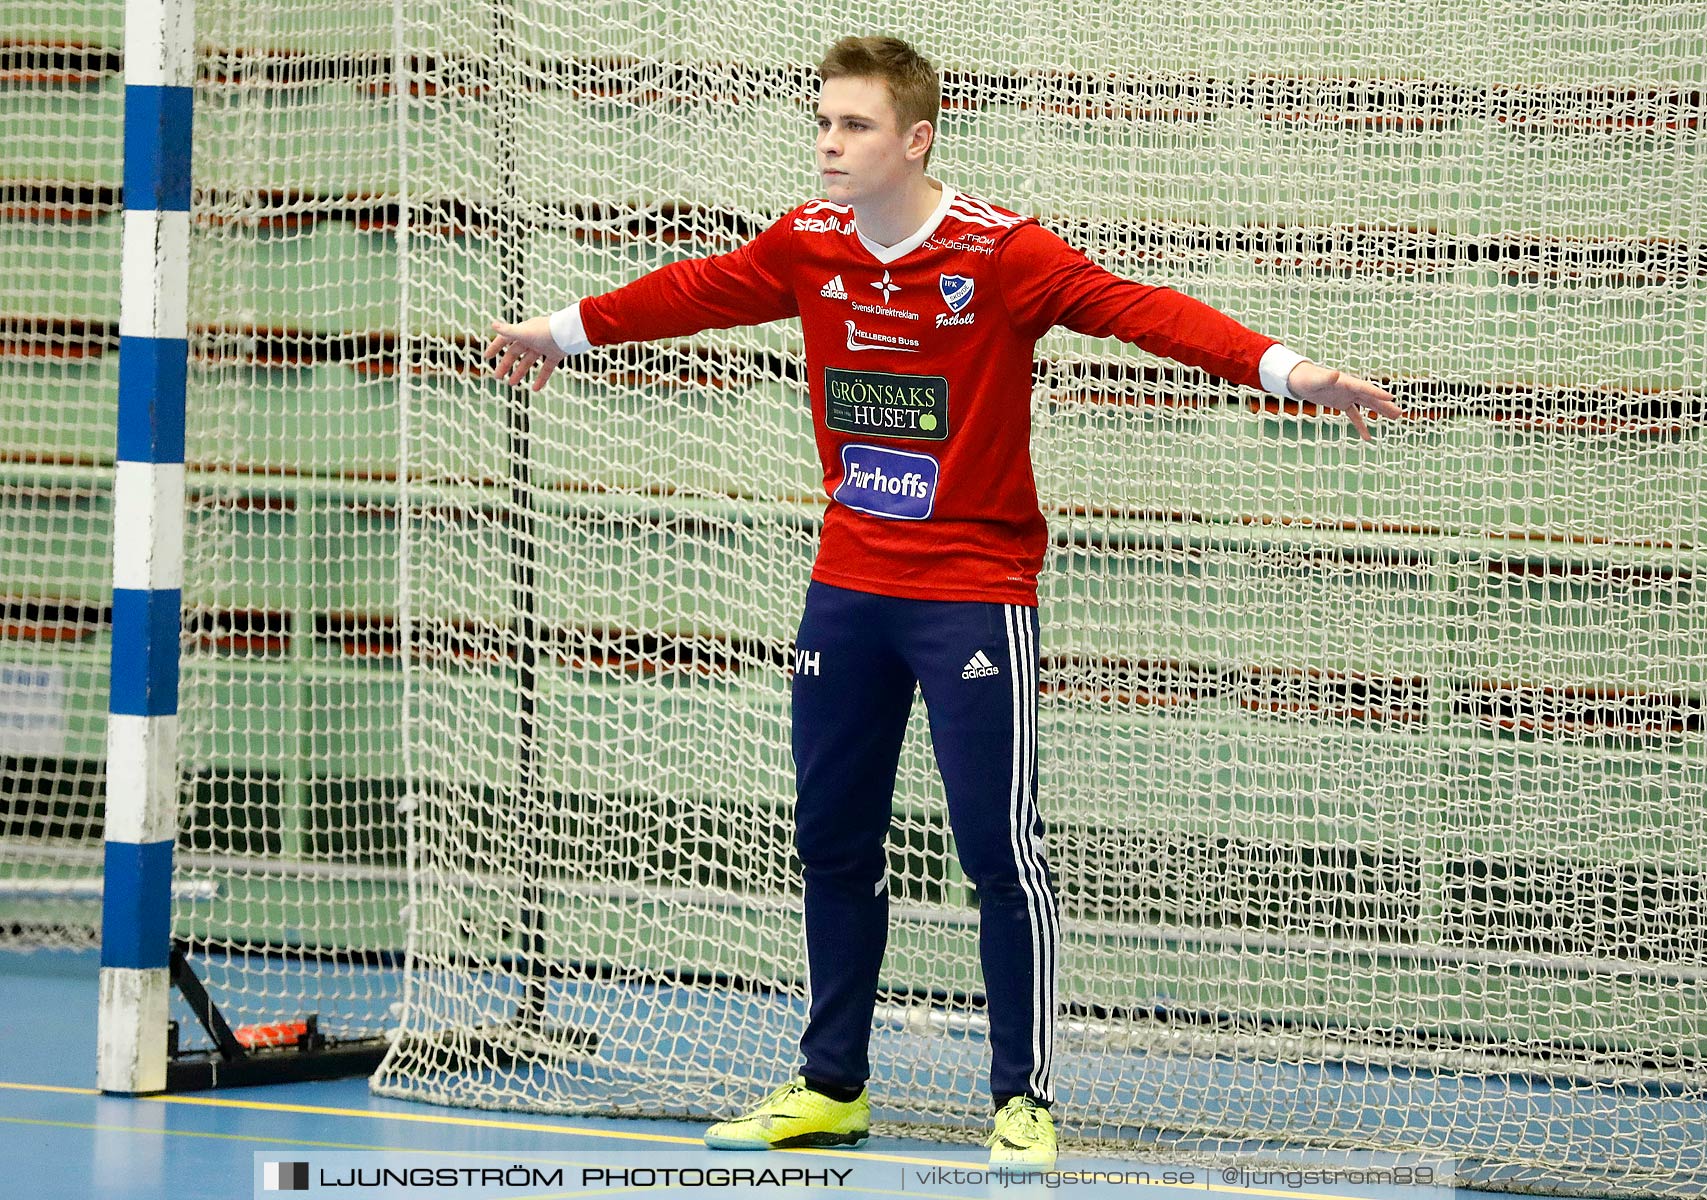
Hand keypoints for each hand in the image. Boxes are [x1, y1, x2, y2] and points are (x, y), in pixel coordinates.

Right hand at [484, 317, 565, 391]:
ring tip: (512, 384)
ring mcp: (544, 347)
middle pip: (515, 353)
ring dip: (520, 372)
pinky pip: (546, 369)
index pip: (505, 339)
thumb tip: (492, 324)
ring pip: (529, 362)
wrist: (569, 333)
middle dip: (506, 365)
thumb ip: (508, 330)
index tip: (487, 357)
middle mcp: (532, 339)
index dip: (495, 347)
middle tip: (497, 377)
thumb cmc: (545, 331)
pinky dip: (541, 379)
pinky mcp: (555, 355)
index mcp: (523, 331)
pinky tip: (534, 389)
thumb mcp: (524, 332)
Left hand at [1286, 361, 1404, 441]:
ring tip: (1395, 418)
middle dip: (1384, 405)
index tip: (1391, 397)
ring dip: (1380, 411)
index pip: (1365, 388)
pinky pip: (1354, 415)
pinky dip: (1361, 425)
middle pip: (1371, 397)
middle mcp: (1350, 388)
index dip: (1377, 392)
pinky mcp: (1341, 403)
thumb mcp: (1315, 380)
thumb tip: (1336, 374)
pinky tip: (1368, 437)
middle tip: (1399, 413)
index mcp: (1346, 382)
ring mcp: (1347, 396)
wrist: (1300, 379)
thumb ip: (1326, 378)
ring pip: (1367, 404)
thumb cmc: (1306, 378)